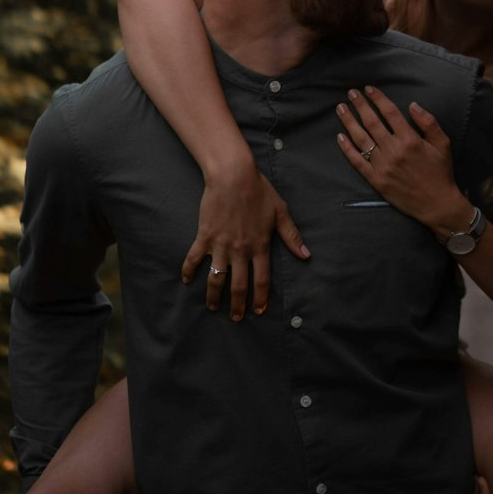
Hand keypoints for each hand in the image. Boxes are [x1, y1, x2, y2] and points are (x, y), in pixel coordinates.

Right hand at [181, 164, 308, 317]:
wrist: (233, 175)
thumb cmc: (259, 191)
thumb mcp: (280, 212)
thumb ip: (292, 236)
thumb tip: (306, 255)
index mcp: (260, 246)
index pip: (262, 280)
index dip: (261, 297)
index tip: (259, 310)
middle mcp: (240, 250)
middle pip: (239, 285)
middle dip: (237, 305)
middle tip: (236, 318)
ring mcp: (221, 245)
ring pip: (216, 278)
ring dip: (213, 295)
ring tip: (212, 306)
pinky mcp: (205, 236)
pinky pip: (194, 258)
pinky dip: (188, 270)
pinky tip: (186, 280)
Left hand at [335, 86, 467, 231]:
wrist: (437, 204)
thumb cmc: (440, 172)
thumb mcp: (442, 144)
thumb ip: (428, 122)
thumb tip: (412, 105)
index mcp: (410, 139)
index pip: (389, 112)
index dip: (378, 98)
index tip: (368, 88)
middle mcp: (393, 150)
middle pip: (372, 122)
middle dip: (360, 105)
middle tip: (350, 93)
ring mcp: (382, 166)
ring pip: (361, 139)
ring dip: (349, 121)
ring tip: (341, 108)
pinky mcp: (376, 180)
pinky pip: (357, 161)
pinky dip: (347, 148)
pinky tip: (340, 137)